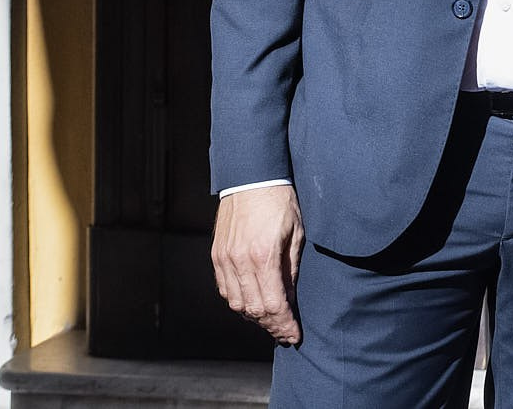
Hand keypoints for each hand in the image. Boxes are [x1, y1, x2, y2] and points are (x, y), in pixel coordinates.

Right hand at [212, 184, 305, 344]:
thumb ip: (291, 268)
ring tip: (271, 321)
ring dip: (253, 316)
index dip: (284, 324)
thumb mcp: (296, 233)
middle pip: (253, 309)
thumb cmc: (279, 201)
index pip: (273, 304)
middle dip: (271, 325)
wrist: (251, 177)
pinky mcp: (217, 255)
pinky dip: (238, 301)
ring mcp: (224, 259)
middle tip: (285, 333)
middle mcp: (240, 261)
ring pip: (236, 303)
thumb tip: (290, 298)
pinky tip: (251, 303)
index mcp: (263, 256)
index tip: (294, 335)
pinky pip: (224, 289)